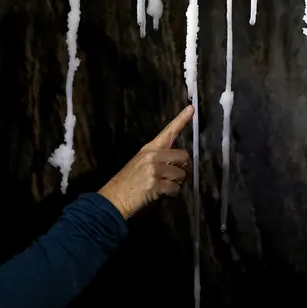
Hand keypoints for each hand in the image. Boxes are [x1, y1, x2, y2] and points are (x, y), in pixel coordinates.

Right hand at [98, 105, 193, 219]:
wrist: (114, 198)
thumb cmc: (128, 183)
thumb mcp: (140, 164)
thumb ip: (159, 159)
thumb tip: (179, 162)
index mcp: (149, 148)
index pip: (168, 132)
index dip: (181, 120)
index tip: (192, 109)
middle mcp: (152, 156)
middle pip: (183, 156)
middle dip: (185, 168)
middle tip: (178, 177)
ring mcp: (154, 169)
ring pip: (181, 174)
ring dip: (177, 183)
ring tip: (164, 187)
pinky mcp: (155, 183)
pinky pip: (175, 188)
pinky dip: (172, 194)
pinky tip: (162, 194)